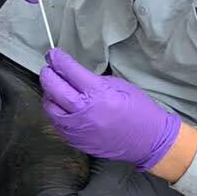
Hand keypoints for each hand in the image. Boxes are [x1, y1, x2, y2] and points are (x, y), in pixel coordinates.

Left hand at [39, 49, 180, 170]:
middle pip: (54, 88)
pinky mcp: (76, 141)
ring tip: (53, 87)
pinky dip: (55, 111)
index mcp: (98, 94)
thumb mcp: (120, 86)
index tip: (52, 54)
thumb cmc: (139, 110)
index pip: (70, 72)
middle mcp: (84, 112)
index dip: (58, 60)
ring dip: (48, 94)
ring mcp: (77, 129)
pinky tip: (60, 106)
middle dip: (48, 74)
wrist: (149, 141)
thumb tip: (75, 76)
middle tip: (48, 67)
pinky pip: (56, 123)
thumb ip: (95, 81)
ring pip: (50, 107)